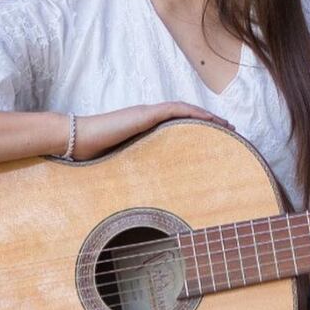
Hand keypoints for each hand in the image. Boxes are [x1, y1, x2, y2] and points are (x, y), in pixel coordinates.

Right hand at [70, 102, 233, 160]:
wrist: (76, 141)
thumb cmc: (93, 159)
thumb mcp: (122, 170)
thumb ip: (136, 175)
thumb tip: (145, 200)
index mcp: (146, 131)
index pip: (179, 125)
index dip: (201, 128)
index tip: (219, 137)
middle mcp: (149, 120)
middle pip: (188, 116)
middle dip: (211, 123)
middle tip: (233, 130)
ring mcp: (147, 115)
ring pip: (185, 111)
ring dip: (209, 116)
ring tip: (228, 125)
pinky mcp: (144, 114)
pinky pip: (175, 110)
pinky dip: (195, 112)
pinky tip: (211, 118)